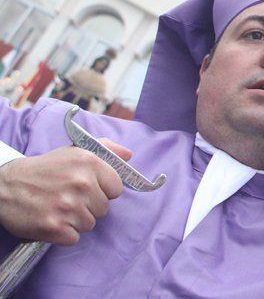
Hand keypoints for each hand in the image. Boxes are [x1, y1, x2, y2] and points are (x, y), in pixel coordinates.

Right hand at [0, 139, 131, 245]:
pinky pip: (74, 238)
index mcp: (89, 162)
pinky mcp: (54, 227)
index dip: (103, 191)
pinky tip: (52, 219)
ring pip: (90, 224)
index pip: (116, 188)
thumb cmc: (45, 169)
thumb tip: (129, 155)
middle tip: (68, 198)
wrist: (6, 186)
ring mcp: (68, 207)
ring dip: (76, 220)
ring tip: (58, 207)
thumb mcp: (75, 152)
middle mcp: (81, 183)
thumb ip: (106, 149)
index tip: (88, 189)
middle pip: (103, 208)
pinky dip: (64, 233)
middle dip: (88, 206)